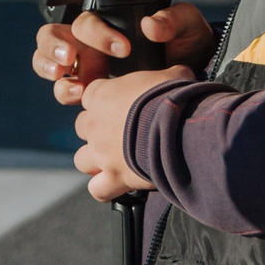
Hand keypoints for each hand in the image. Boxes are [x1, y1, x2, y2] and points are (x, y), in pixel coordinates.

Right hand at [32, 4, 213, 105]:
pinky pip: (63, 90)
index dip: (98, 34)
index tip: (123, 49)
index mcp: (107, 25)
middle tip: (69, 58)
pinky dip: (64, 92)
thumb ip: (172, 18)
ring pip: (48, 63)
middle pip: (51, 36)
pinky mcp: (89, 92)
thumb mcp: (187, 25)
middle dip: (54, 46)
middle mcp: (89, 44)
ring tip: (73, 83)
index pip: (86, 23)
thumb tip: (151, 26)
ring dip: (50, 69)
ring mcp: (85, 68)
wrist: (197, 77)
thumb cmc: (188, 46)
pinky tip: (80, 96)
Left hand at [70, 66, 190, 201]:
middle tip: (121, 135)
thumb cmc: (176, 98)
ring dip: (96, 162)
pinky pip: (98, 189)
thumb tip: (180, 75)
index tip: (120, 106)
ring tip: (117, 161)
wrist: (183, 128)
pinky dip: (106, 189)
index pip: (90, 95)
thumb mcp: (173, 76)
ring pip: (82, 160)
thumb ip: (167, 75)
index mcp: (103, 94)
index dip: (104, 101)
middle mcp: (95, 123)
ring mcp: (101, 152)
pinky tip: (119, 185)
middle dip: (98, 132)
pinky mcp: (114, 176)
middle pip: (82, 127)